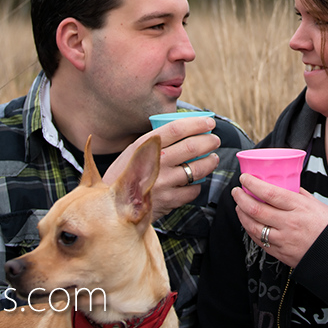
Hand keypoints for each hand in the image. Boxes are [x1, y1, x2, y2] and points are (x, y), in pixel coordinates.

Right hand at [104, 116, 220, 220]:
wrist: (113, 204)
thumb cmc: (127, 173)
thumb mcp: (134, 150)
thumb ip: (157, 141)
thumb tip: (187, 129)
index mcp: (145, 146)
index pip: (176, 129)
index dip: (197, 124)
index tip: (209, 122)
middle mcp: (155, 163)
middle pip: (192, 147)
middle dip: (209, 141)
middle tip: (214, 140)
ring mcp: (163, 183)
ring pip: (197, 169)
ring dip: (210, 162)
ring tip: (212, 158)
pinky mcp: (169, 201)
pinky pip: (193, 190)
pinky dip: (198, 184)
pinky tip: (196, 180)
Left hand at [232, 174, 327, 267]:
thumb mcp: (316, 204)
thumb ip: (298, 194)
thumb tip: (285, 184)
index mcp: (299, 207)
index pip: (269, 192)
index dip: (252, 184)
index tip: (244, 178)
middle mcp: (289, 223)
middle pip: (256, 209)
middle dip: (241, 198)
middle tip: (236, 191)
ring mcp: (283, 240)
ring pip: (253, 226)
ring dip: (241, 214)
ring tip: (238, 206)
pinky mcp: (280, 253)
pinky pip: (259, 241)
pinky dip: (249, 230)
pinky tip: (247, 222)